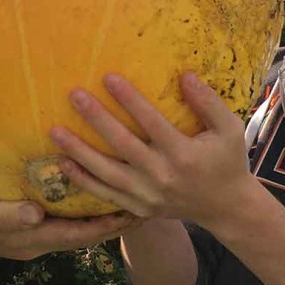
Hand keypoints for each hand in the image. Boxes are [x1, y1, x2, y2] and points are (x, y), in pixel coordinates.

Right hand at [0, 182, 137, 259]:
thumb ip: (2, 215)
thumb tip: (35, 213)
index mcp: (30, 237)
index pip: (78, 235)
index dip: (106, 226)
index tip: (134, 213)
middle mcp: (38, 235)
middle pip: (85, 232)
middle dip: (114, 220)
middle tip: (146, 204)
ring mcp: (32, 228)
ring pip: (76, 223)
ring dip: (101, 211)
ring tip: (129, 194)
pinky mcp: (26, 217)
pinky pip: (62, 213)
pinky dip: (81, 203)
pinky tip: (92, 185)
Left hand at [50, 72, 253, 224]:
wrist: (225, 207)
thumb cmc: (227, 160)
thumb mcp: (229, 129)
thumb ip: (209, 103)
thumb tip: (185, 76)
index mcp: (184, 154)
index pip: (151, 122)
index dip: (129, 99)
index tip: (108, 77)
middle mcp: (163, 176)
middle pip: (123, 145)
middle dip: (97, 119)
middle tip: (74, 95)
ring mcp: (148, 195)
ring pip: (106, 173)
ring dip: (79, 151)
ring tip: (55, 131)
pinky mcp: (138, 208)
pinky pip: (105, 194)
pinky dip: (82, 180)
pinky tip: (62, 163)